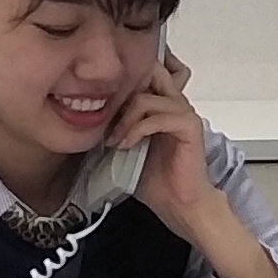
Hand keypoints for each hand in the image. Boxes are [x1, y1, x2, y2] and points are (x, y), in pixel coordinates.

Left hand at [105, 48, 226, 247]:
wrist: (179, 205)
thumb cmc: (156, 180)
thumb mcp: (126, 146)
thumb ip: (117, 125)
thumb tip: (88, 114)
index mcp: (161, 105)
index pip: (142, 73)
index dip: (118, 85)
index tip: (100, 109)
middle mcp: (175, 103)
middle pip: (148, 72)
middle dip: (122, 92)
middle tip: (107, 118)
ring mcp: (183, 113)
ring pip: (146, 97)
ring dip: (124, 118)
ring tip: (114, 140)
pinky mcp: (189, 126)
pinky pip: (158, 116)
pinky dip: (136, 129)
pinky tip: (125, 145)